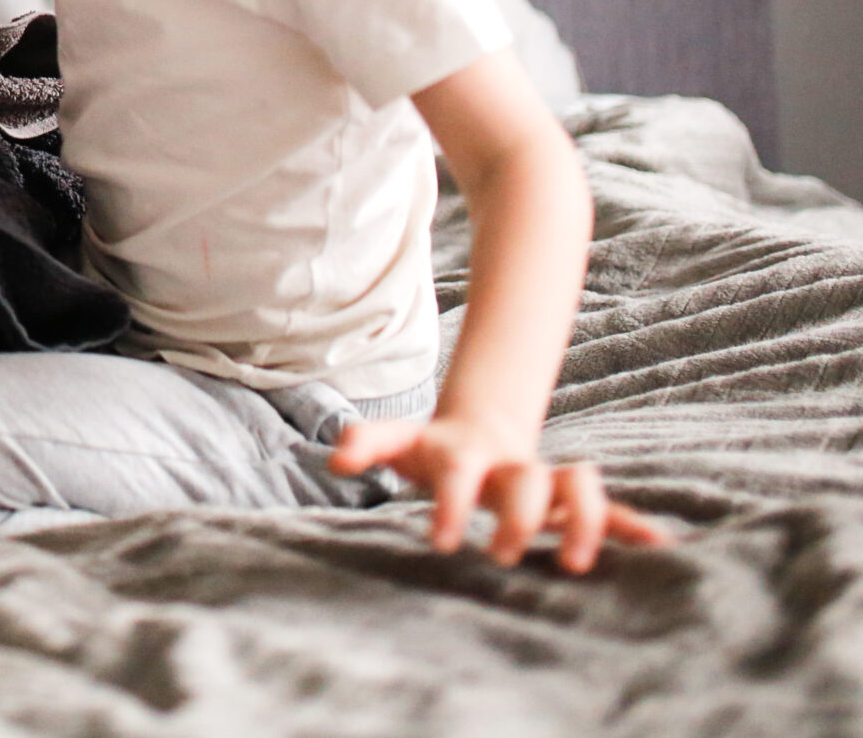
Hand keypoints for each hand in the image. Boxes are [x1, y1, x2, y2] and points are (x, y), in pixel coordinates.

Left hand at [331, 413, 667, 572]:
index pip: (459, 472)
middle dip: (519, 518)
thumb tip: (334, 458)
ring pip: (577, 489)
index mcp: (464, 453)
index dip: (451, 504)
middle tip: (502, 555)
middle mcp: (510, 465)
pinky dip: (630, 526)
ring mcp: (544, 480)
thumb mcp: (399, 442)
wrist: (479, 431)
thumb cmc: (432, 450)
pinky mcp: (569, 501)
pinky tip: (661, 548)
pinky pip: (608, 509)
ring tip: (578, 564)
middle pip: (527, 482)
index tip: (442, 543)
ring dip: (584, 521)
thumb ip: (367, 441)